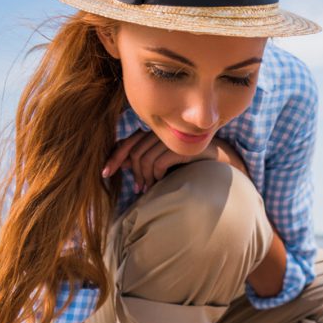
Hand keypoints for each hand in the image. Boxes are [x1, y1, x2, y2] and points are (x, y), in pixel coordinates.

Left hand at [102, 130, 246, 192]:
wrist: (218, 160)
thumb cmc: (188, 161)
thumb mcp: (163, 159)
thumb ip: (144, 158)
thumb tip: (121, 163)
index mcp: (155, 133)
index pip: (128, 142)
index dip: (114, 157)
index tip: (105, 173)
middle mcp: (162, 133)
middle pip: (135, 152)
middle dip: (133, 173)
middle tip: (137, 189)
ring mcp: (172, 139)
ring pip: (145, 159)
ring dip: (145, 177)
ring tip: (148, 189)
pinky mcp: (182, 148)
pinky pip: (159, 162)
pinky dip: (157, 176)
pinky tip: (161, 182)